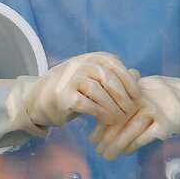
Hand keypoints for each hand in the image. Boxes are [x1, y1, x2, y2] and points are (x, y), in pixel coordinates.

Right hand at [19, 52, 140, 131]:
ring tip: (120, 118)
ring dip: (113, 107)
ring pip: (99, 92)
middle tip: (130, 111)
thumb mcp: (94, 77)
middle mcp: (80, 64)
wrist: (42, 98)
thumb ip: (114, 75)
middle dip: (123, 97)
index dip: (129, 83)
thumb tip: (137, 74)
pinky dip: (101, 113)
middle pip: (109, 79)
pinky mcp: (64, 96)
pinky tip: (106, 120)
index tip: (137, 98)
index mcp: (91, 58)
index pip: (116, 66)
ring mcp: (70, 79)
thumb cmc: (74, 88)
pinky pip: (88, 104)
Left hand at [90, 74, 179, 159]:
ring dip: (116, 144)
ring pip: (131, 129)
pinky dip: (133, 145)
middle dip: (106, 136)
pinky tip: (126, 152)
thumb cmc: (164, 100)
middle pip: (120, 118)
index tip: (91, 137)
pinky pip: (146, 136)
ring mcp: (157, 109)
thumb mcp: (145, 92)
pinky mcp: (168, 123)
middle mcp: (145, 97)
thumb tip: (99, 116)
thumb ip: (126, 101)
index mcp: (136, 89)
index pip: (113, 106)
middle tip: (96, 149)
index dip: (101, 123)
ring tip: (107, 155)